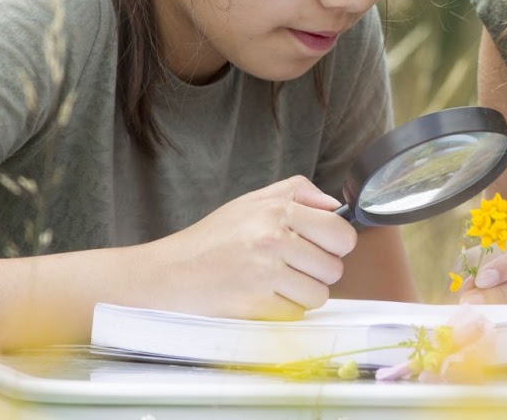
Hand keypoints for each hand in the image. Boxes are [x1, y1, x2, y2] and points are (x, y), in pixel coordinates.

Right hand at [138, 175, 356, 319]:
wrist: (165, 275)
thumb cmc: (209, 241)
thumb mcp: (250, 202)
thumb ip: (296, 192)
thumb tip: (333, 205)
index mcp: (278, 210)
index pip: (341, 233)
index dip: (335, 245)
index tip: (320, 249)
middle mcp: (274, 238)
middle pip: (334, 267)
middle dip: (318, 272)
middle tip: (291, 269)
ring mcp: (265, 272)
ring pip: (319, 294)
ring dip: (301, 295)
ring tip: (273, 284)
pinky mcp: (256, 304)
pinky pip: (295, 314)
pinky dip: (282, 311)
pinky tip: (260, 298)